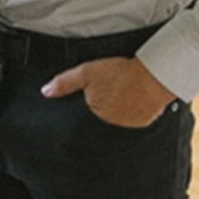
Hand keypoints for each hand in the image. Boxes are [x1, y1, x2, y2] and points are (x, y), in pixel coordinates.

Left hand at [41, 56, 175, 127]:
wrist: (153, 76)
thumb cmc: (120, 73)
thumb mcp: (86, 72)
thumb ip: (65, 83)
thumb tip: (45, 92)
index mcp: (94, 113)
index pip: (82, 118)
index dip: (83, 110)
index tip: (86, 103)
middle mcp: (109, 124)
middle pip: (98, 119)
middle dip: (99, 111)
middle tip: (107, 94)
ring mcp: (127, 126)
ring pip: (115, 121)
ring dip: (115, 112)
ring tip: (120, 95)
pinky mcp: (143, 124)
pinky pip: (132, 121)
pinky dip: (130, 113)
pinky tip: (132, 100)